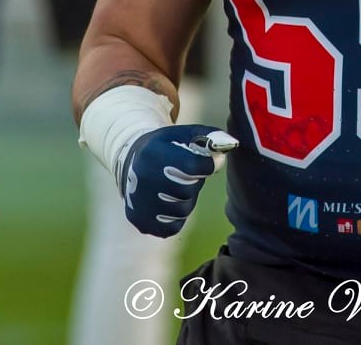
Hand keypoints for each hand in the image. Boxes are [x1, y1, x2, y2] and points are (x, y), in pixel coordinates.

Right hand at [121, 124, 236, 237]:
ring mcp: (138, 202)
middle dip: (192, 182)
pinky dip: (176, 216)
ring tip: (175, 187)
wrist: (130, 163)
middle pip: (186, 190)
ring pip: (181, 210)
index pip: (192, 166)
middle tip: (186, 175)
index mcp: (153, 153)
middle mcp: (142, 179)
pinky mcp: (140, 221)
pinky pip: (172, 226)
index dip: (207, 165)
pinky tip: (168, 201)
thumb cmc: (165, 147)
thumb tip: (231, 144)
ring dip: (184, 200)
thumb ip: (209, 137)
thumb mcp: (184, 134)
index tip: (209, 162)